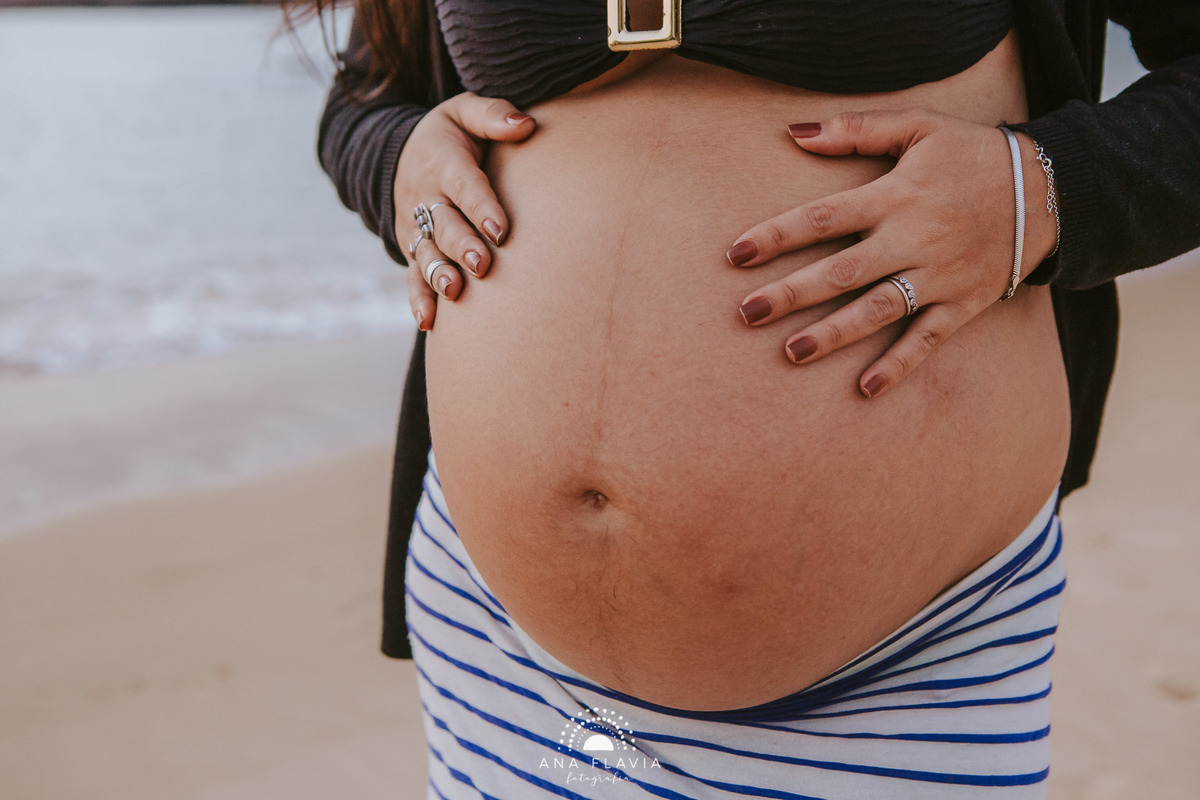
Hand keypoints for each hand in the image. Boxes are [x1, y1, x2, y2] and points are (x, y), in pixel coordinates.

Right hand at [395, 92, 536, 330]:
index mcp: (442, 163)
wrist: (401, 154)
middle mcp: (425, 198)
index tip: (502, 229)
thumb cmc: (451, 135)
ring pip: (427, 254)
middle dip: (461, 245)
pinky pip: (413, 276)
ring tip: (455, 291)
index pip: (464, 186)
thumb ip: (493, 115)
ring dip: (439, 274)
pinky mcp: (413, 249)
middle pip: (444, 225)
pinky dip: (419, 299)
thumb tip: (528, 124)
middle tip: (482, 264)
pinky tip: (429, 322)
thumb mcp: (465, 111)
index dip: (481, 207)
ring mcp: (416, 228)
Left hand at [728, 109, 1057, 397]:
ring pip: (878, 309)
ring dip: (834, 334)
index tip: (736, 254)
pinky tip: (865, 389)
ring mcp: (939, 275)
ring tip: (792, 353)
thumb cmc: (972, 154)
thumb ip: (856, 129)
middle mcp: (913, 239)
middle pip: (841, 271)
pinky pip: (927, 338)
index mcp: (895, 196)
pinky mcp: (964, 302)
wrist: (1051, 188)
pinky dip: (899, 365)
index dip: (777, 235)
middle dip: (792, 293)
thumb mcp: (918, 126)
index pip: (823, 218)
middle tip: (748, 313)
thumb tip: (795, 133)